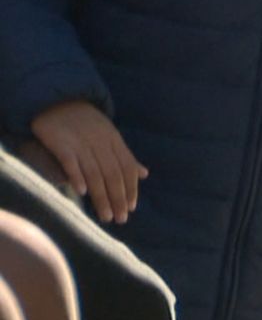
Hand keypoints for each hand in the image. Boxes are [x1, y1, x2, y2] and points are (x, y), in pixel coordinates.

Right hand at [30, 100, 147, 222]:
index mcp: (114, 141)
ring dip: (101, 196)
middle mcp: (100, 142)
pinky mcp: (60, 141)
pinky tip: (82, 192)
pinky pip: (70, 160)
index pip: (126, 168)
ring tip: (105, 215)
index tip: (131, 208)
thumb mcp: (110, 136)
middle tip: (120, 219)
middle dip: (118, 198)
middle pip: (113, 174)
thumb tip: (144, 174)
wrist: (59, 100)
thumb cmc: (87, 123)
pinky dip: (77, 175)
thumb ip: (125, 156)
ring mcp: (80, 142)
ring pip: (95, 172)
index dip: (130, 188)